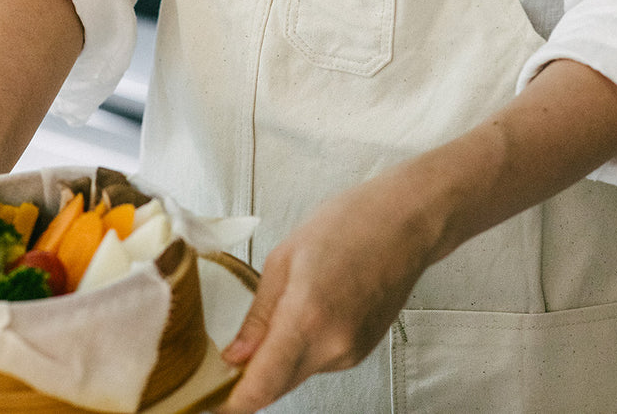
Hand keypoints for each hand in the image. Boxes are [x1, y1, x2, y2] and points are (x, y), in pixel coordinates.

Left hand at [215, 171, 441, 412]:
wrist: (408, 222)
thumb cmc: (351, 223)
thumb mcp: (286, 257)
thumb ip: (259, 314)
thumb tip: (234, 356)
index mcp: (306, 318)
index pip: (261, 386)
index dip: (230, 403)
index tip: (208, 401)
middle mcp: (332, 345)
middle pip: (278, 386)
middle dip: (249, 381)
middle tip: (223, 361)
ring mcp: (351, 351)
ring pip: (298, 374)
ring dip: (277, 361)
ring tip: (276, 314)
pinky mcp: (362, 350)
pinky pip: (320, 361)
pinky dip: (302, 349)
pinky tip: (306, 312)